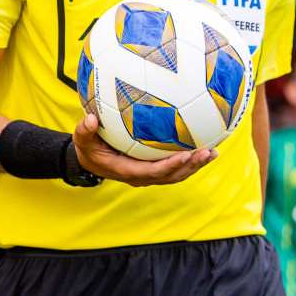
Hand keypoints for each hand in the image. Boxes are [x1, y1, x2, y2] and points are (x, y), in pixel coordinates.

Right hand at [72, 114, 215, 186]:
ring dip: (195, 166)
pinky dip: (190, 162)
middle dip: (190, 166)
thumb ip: (84, 130)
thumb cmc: (87, 148)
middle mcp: (141, 177)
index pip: (152, 172)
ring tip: (213, 152)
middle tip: (207, 152)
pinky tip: (205, 149)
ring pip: (176, 175)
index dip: (170, 166)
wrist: (89, 160)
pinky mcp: (154, 169)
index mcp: (127, 171)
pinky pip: (175, 168)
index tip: (185, 155)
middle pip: (171, 176)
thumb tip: (90, 118)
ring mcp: (149, 174)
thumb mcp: (82, 139)